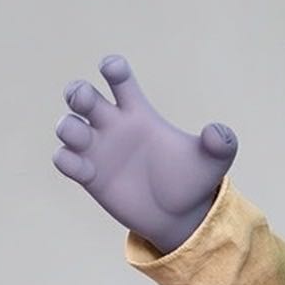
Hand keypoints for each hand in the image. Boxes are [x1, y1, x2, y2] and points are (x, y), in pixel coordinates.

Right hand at [52, 55, 237, 253]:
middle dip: (77, 92)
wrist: (180, 216)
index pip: (118, 79)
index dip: (112, 67)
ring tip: (85, 138)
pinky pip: (63, 160)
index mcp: (140, 114)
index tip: (113, 68)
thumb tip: (216, 131)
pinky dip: (66, 160)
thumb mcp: (215, 161)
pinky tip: (87, 170)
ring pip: (66, 126)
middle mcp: (114, 127)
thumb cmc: (194, 181)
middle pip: (82, 96)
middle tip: (87, 101)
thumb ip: (221, 143)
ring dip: (68, 127)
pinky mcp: (90, 177)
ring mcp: (99, 152)